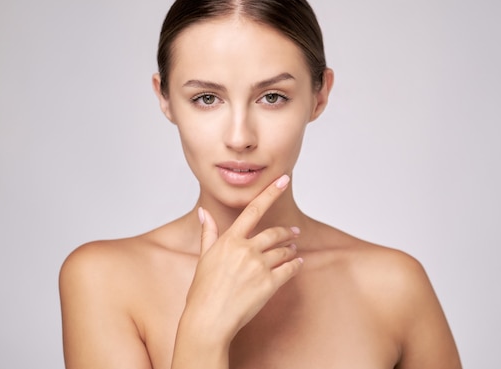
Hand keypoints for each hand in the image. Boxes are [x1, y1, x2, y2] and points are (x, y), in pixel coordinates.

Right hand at [183, 174, 302, 341]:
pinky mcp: (269, 284)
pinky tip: (297, 264)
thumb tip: (203, 212)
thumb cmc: (203, 292)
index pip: (254, 209)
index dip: (271, 192)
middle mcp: (246, 249)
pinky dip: (295, 265)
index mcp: (229, 240)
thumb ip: (208, 233)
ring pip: (283, 251)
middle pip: (274, 233)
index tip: (284, 179)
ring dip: (291, 249)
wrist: (208, 320)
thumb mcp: (204, 258)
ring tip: (293, 250)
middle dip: (287, 233)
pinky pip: (289, 269)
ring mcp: (258, 266)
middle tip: (294, 233)